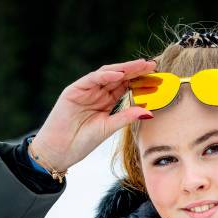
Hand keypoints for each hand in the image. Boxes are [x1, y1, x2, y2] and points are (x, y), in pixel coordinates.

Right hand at [30, 58, 156, 170]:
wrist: (59, 151)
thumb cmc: (82, 142)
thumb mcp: (108, 128)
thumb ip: (126, 117)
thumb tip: (149, 112)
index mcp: (107, 101)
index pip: (127, 86)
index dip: (141, 81)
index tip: (158, 79)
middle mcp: (97, 93)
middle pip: (119, 77)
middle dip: (136, 71)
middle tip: (153, 66)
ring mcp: (86, 90)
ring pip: (107, 74)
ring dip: (124, 69)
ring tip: (140, 66)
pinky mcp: (73, 90)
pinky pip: (91, 79)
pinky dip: (105, 76)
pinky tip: (119, 74)